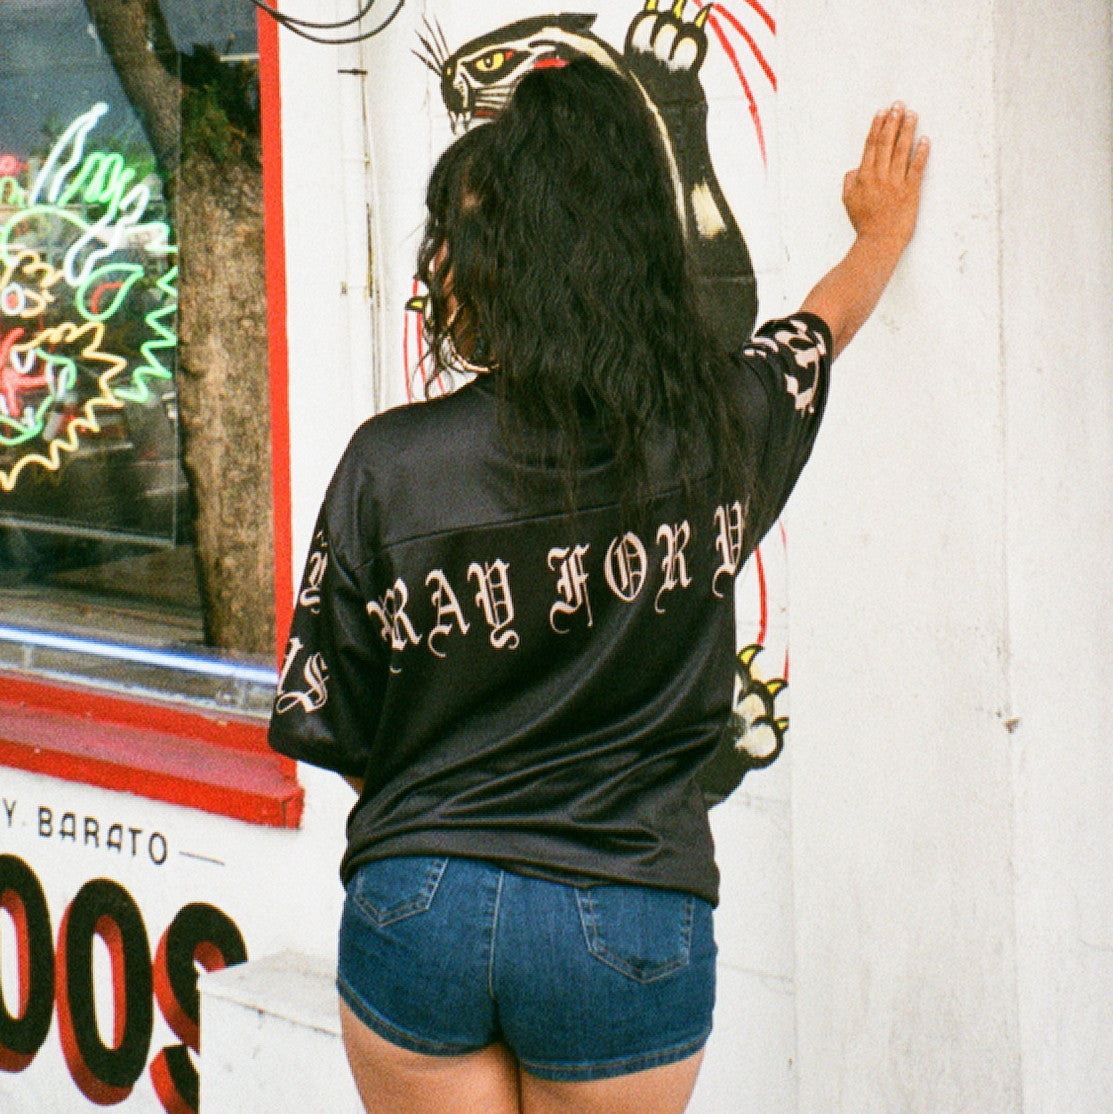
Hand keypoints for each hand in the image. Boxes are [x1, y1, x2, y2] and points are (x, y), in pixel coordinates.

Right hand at [843, 103, 928, 250]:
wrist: (878, 242)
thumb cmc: (864, 223)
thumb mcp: (848, 202)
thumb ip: (849, 182)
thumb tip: (854, 168)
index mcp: (863, 177)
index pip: (870, 146)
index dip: (877, 127)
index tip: (882, 112)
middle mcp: (879, 176)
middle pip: (886, 143)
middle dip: (893, 122)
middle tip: (899, 105)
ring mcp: (895, 183)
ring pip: (902, 150)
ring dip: (907, 130)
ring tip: (912, 115)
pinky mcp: (911, 190)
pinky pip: (917, 167)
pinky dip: (921, 152)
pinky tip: (924, 139)